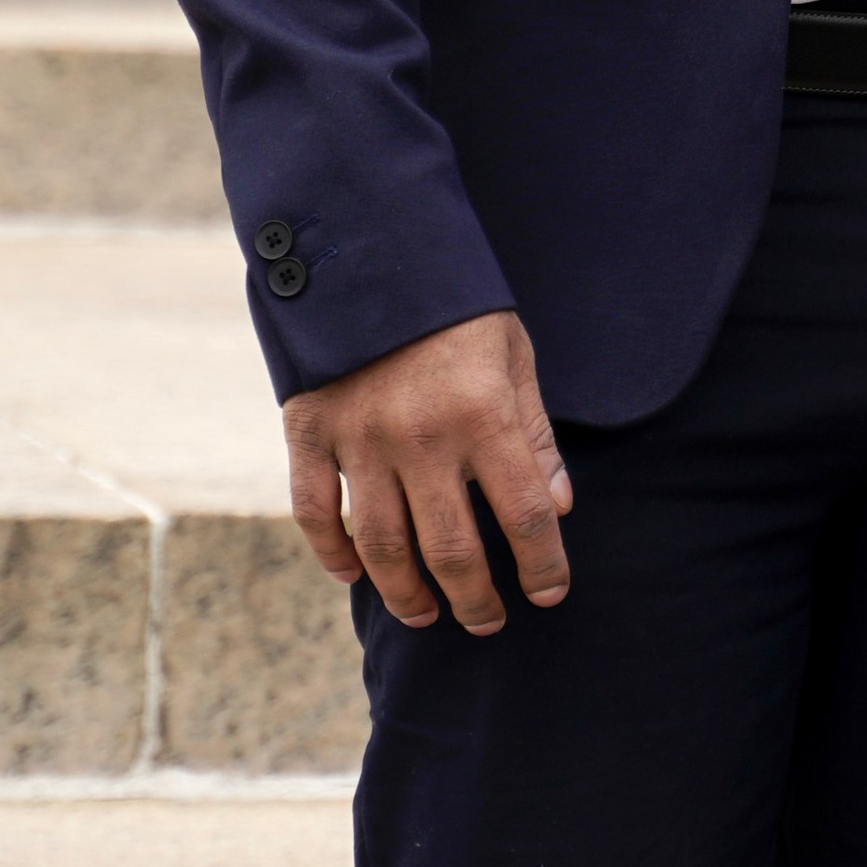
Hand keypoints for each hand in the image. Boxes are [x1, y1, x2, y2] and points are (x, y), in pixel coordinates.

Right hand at [283, 307, 570, 633]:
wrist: (368, 245)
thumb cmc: (455, 304)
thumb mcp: (513, 354)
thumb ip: (532, 432)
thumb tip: (555, 508)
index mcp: (483, 413)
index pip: (523, 515)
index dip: (542, 565)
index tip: (548, 593)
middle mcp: (422, 437)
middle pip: (453, 549)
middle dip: (476, 598)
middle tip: (487, 621)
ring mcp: (361, 439)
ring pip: (384, 548)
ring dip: (408, 595)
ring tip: (426, 615)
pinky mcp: (311, 431)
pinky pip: (316, 513)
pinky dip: (332, 553)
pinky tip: (353, 575)